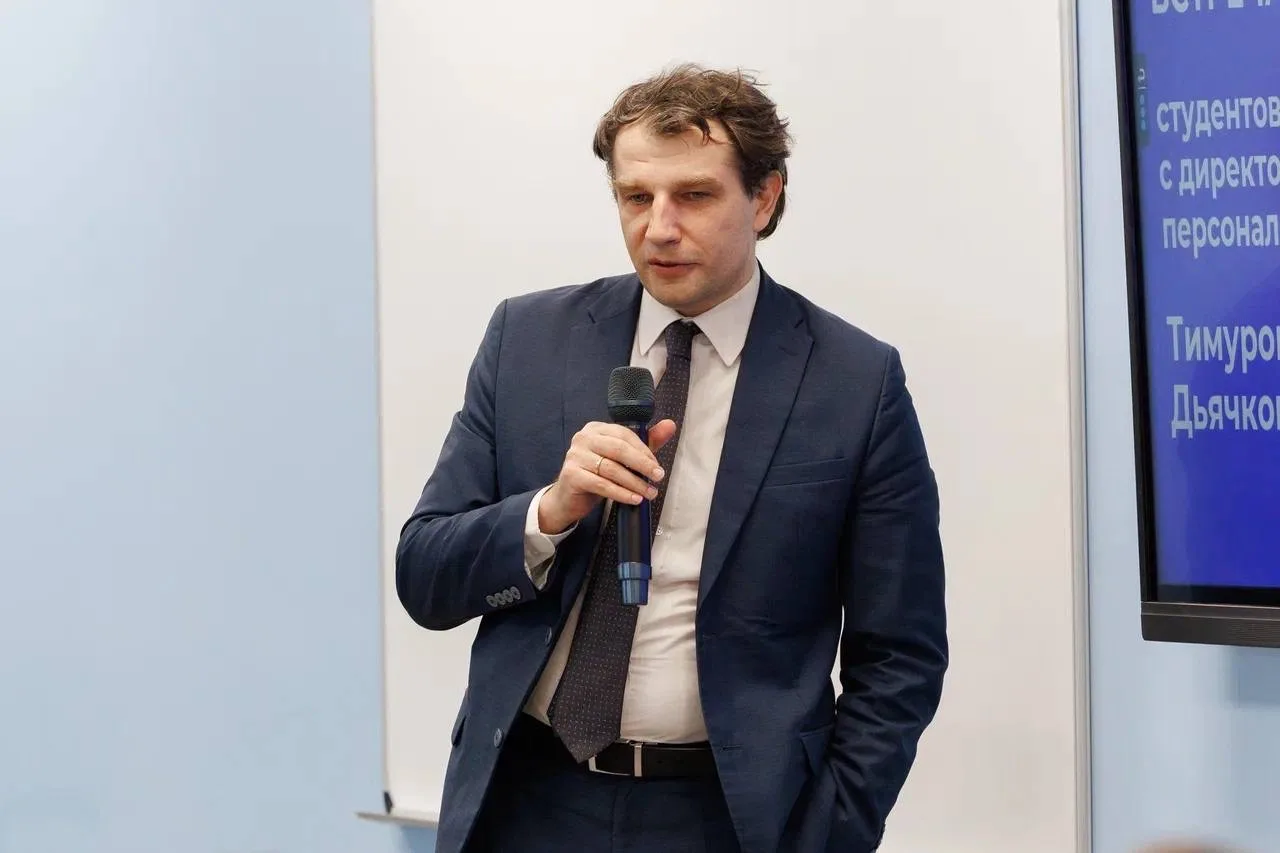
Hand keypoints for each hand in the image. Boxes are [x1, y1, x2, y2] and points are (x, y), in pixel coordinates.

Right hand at [538, 419, 677, 533]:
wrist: (568, 498)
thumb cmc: (596, 474)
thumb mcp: (621, 458)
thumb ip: (645, 442)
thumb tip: (670, 425)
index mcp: (596, 429)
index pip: (624, 434)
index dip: (643, 450)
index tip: (657, 466)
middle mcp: (583, 438)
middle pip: (618, 449)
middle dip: (642, 464)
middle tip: (658, 477)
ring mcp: (575, 456)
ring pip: (611, 469)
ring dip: (634, 483)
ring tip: (649, 493)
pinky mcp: (571, 475)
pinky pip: (602, 484)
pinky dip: (621, 493)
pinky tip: (634, 499)